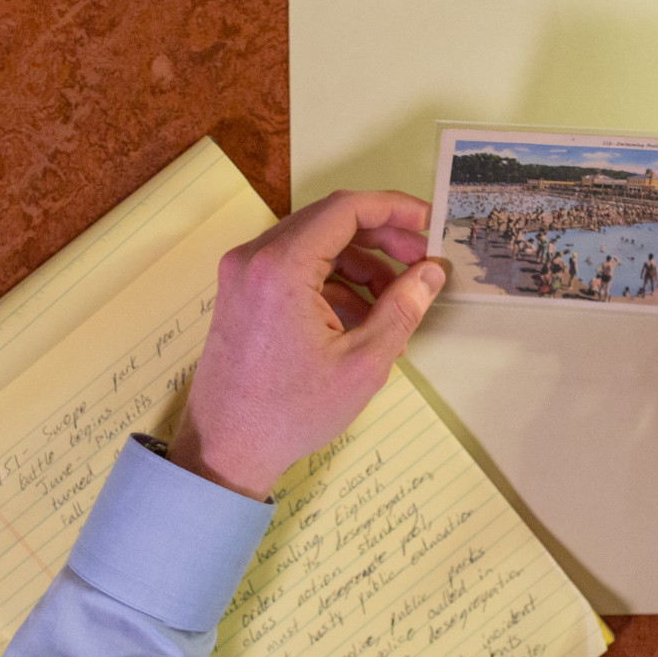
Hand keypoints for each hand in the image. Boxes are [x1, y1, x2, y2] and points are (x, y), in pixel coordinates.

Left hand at [168, 190, 445, 499]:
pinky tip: (361, 318)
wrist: (226, 447)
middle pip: (330, 222)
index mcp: (281, 266)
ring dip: (359, 264)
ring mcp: (243, 275)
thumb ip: (403, 308)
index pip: (346, 209)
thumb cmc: (288, 413)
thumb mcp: (363, 363)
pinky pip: (294, 269)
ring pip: (314, 245)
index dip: (394, 209)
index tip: (428, 221)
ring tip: (395, 303)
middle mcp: (254, 258)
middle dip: (381, 239)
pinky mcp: (241, 293)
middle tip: (420, 263)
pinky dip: (332, 282)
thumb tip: (431, 272)